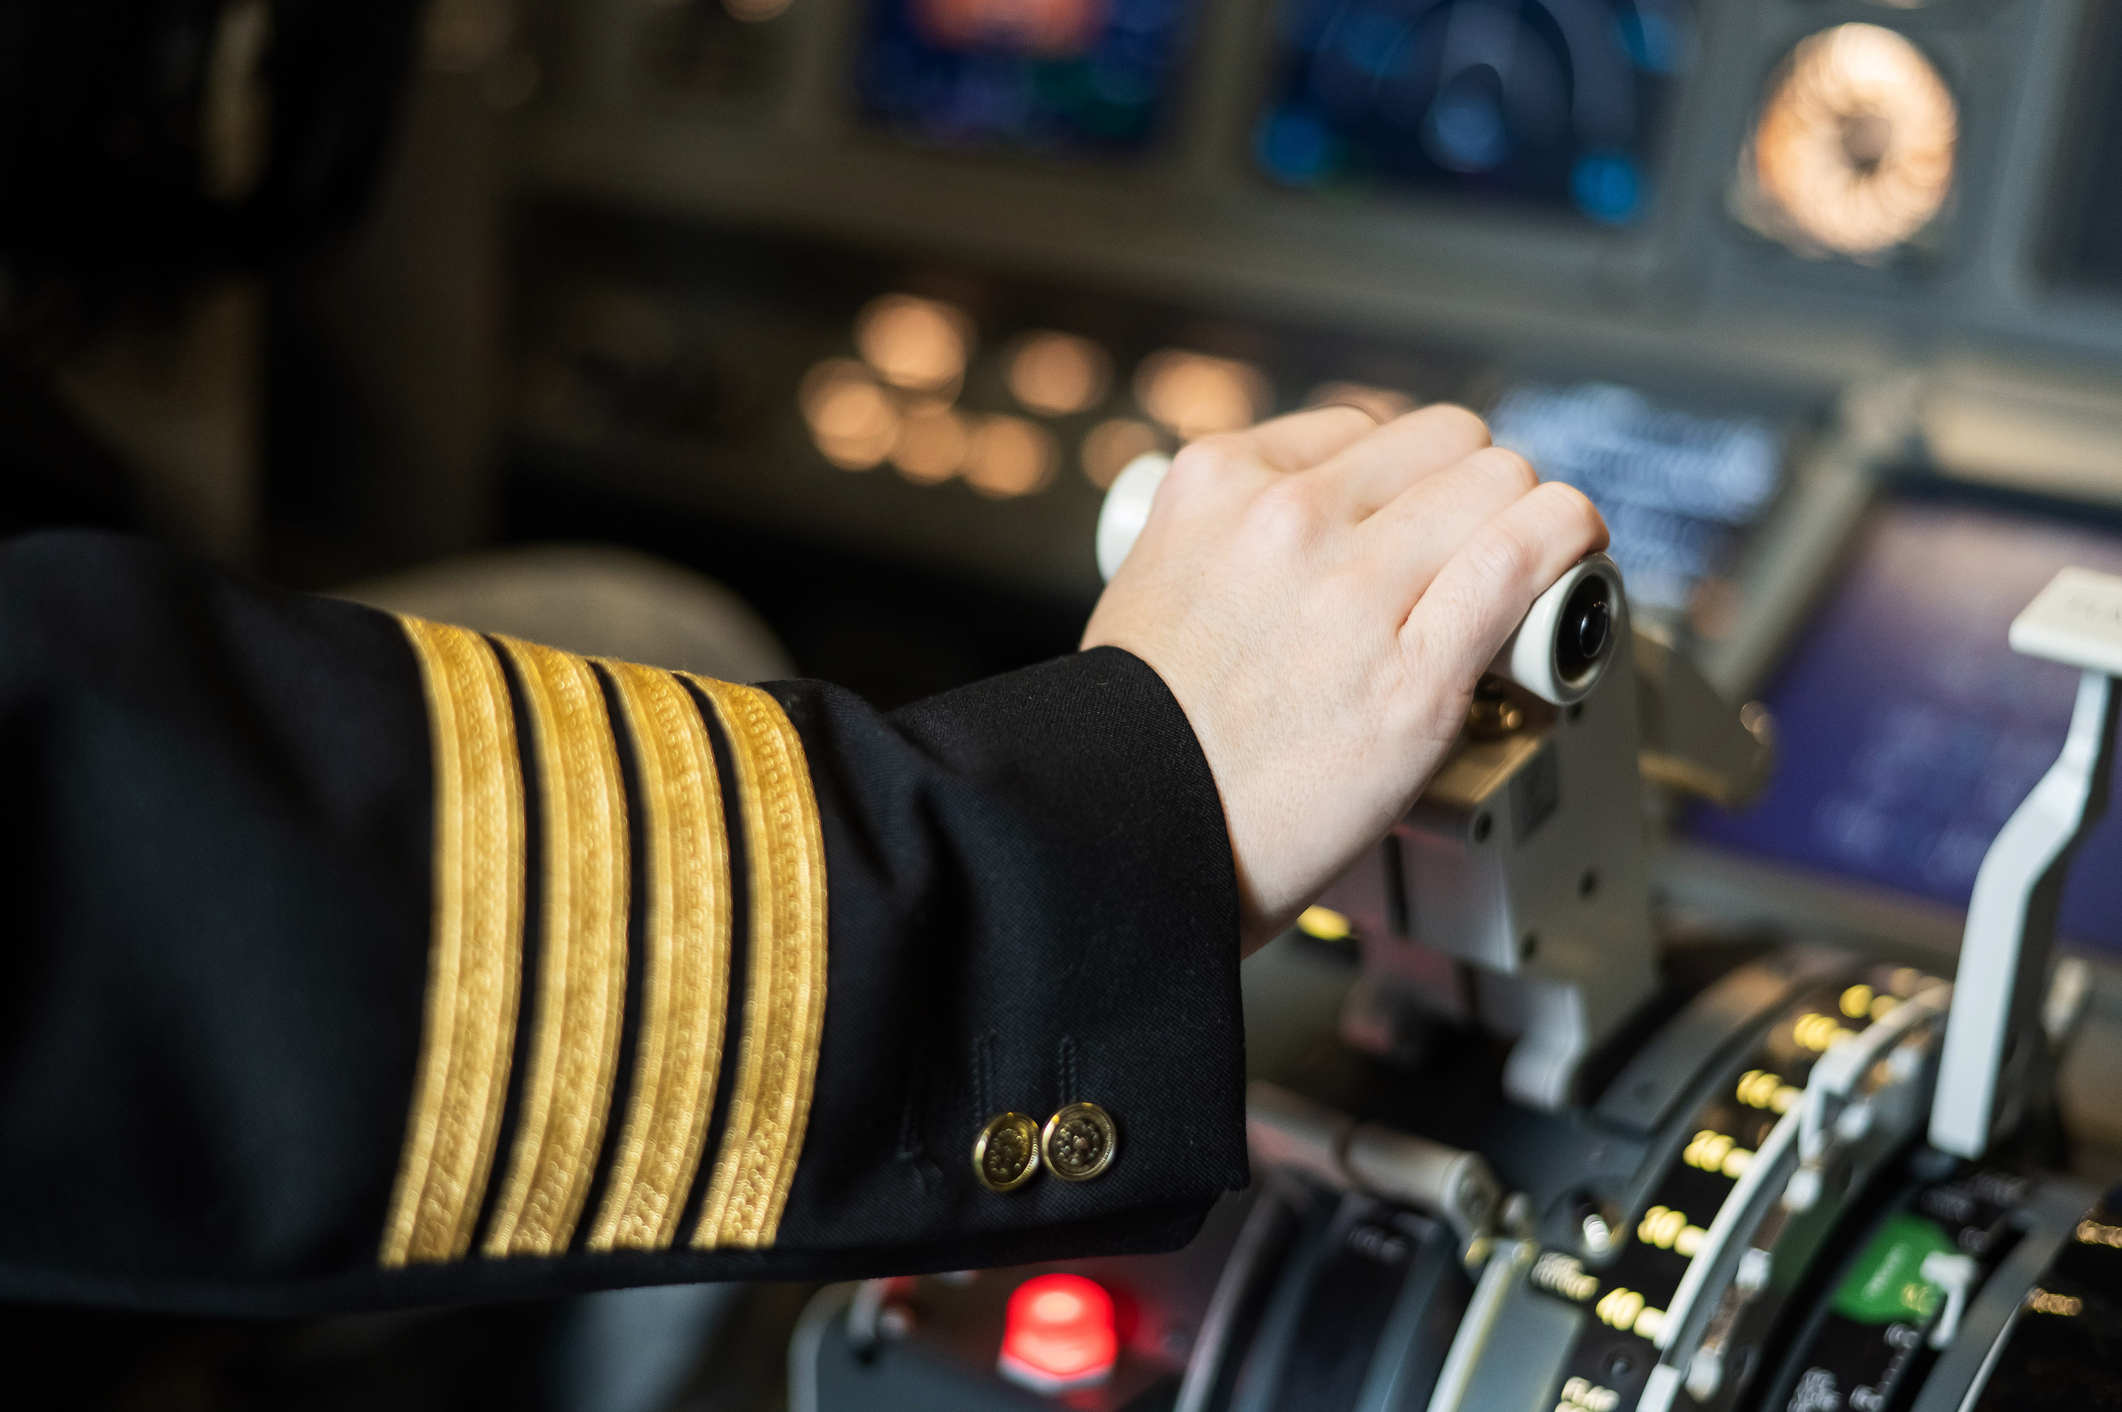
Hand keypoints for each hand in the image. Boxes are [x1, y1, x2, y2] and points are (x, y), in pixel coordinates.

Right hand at [1081, 404, 1607, 955]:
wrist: (1124, 841)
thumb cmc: (1136, 740)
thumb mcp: (1152, 581)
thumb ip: (1231, 538)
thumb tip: (1314, 532)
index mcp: (1217, 484)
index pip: (1366, 428)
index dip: (1404, 481)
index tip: (1416, 524)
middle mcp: (1289, 519)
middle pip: (1450, 442)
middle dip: (1473, 493)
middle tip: (1475, 550)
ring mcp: (1355, 591)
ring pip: (1504, 485)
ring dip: (1530, 522)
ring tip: (1528, 569)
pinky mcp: (1415, 674)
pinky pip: (1528, 560)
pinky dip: (1567, 552)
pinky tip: (1571, 570)